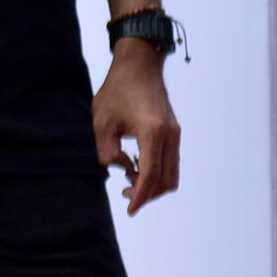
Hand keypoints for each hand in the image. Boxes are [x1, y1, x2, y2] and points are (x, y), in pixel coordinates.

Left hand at [92, 42, 180, 214]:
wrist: (139, 66)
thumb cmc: (117, 91)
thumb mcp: (101, 122)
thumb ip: (107, 152)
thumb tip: (122, 169)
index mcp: (153, 132)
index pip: (150, 174)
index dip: (141, 196)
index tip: (131, 210)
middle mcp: (170, 134)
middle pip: (167, 179)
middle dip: (148, 194)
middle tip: (126, 196)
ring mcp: (175, 133)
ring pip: (172, 172)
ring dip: (154, 184)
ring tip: (128, 183)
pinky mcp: (174, 132)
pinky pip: (170, 160)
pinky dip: (157, 171)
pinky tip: (135, 168)